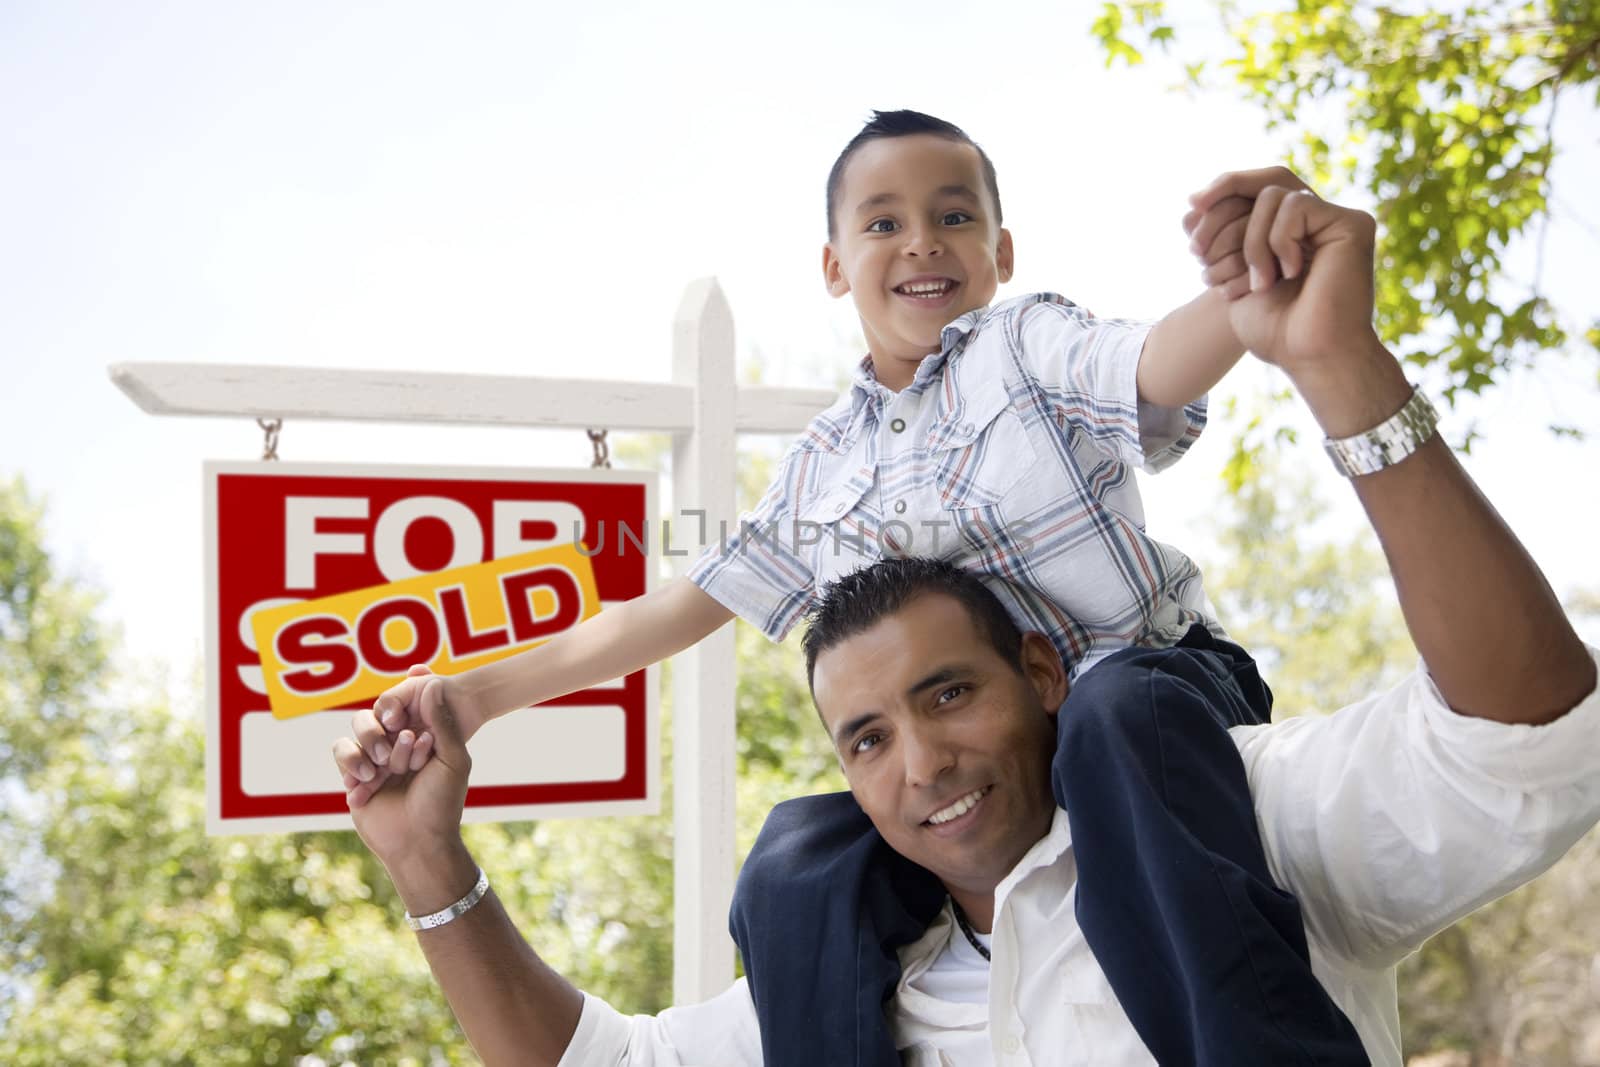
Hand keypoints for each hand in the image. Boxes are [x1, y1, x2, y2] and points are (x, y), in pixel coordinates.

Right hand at [333, 665, 471, 868]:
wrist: (418, 843)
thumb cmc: (442, 802)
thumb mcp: (452, 759)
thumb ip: (442, 721)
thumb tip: (434, 683)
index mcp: (423, 736)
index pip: (407, 707)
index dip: (407, 717)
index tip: (415, 738)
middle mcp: (398, 743)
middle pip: (380, 714)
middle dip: (388, 736)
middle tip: (397, 761)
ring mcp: (375, 758)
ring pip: (358, 728)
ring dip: (370, 747)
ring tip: (380, 773)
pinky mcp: (353, 775)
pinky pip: (341, 751)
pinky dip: (354, 766)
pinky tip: (370, 785)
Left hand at [1187, 167, 1380, 373]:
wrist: (1310, 357)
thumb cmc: (1277, 333)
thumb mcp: (1235, 281)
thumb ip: (1222, 241)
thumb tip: (1192, 207)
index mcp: (1292, 234)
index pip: (1254, 190)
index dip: (1222, 190)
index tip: (1189, 211)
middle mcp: (1315, 223)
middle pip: (1262, 183)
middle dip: (1221, 211)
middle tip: (1197, 251)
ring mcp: (1334, 221)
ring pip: (1273, 195)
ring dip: (1251, 241)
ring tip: (1260, 283)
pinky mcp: (1352, 223)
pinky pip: (1295, 205)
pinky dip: (1278, 240)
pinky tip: (1289, 273)